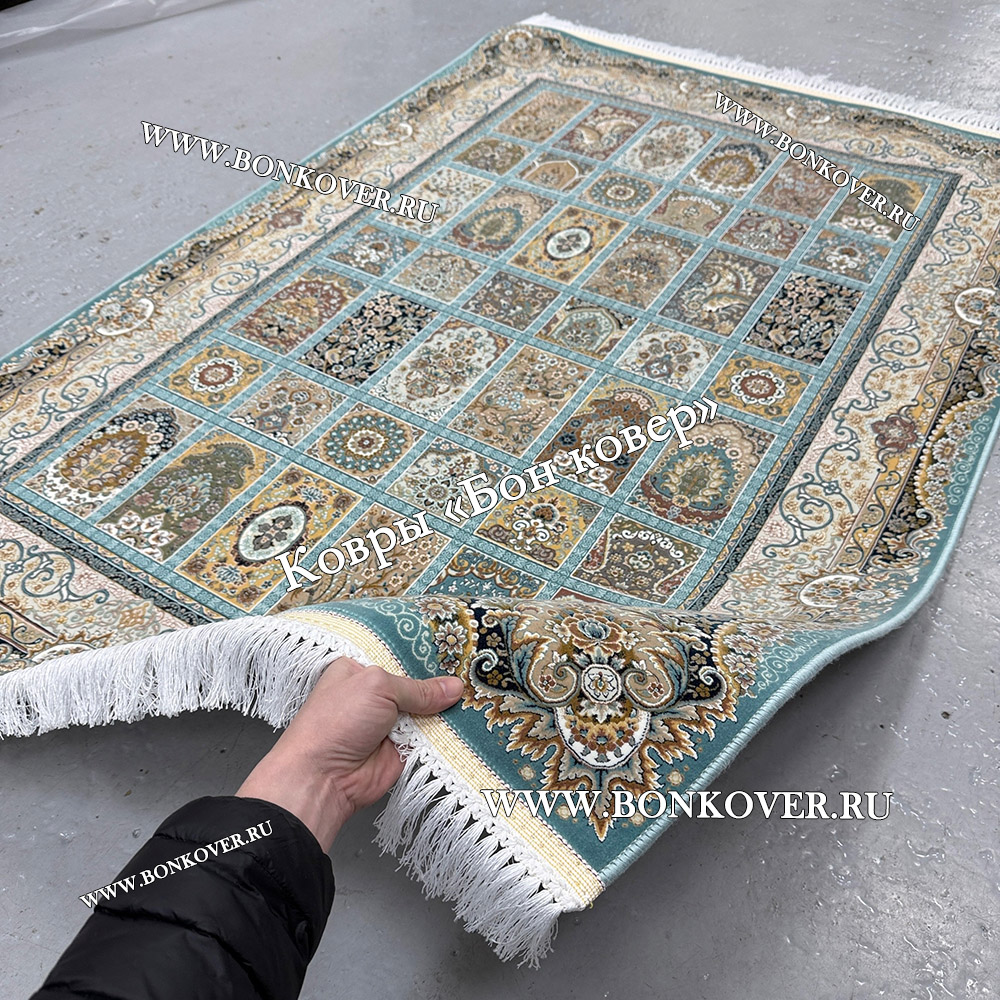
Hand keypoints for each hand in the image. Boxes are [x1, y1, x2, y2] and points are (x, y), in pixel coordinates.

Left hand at [236, 658, 463, 850]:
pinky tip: (471, 719)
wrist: (326, 777)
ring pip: (428, 711)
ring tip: (479, 693)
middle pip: (417, 684)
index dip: (425, 655)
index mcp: (360, 671)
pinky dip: (447, 732)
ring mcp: (390, 722)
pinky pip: (432, 736)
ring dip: (448, 708)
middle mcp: (375, 695)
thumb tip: (454, 687)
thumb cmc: (337, 721)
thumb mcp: (378, 688)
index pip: (399, 656)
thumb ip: (418, 688)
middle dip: (441, 681)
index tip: (455, 648)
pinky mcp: (404, 748)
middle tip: (472, 671)